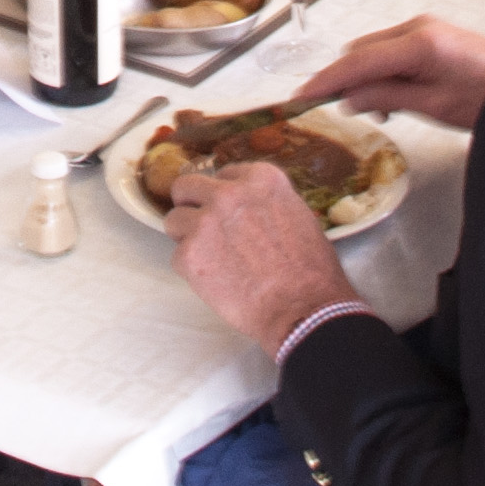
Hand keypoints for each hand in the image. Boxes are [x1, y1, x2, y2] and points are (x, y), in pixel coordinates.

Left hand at [166, 160, 362, 349]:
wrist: (303, 311)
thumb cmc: (311, 272)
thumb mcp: (299, 216)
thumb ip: (266, 204)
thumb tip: (249, 209)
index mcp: (261, 179)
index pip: (224, 175)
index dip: (225, 196)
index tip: (229, 213)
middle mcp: (229, 193)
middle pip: (186, 187)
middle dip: (191, 206)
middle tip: (202, 228)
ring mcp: (206, 222)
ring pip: (173, 219)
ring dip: (186, 237)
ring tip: (209, 259)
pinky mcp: (189, 254)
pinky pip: (177, 256)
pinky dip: (192, 270)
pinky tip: (216, 282)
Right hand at [312, 14, 484, 132]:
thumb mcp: (435, 107)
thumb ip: (388, 98)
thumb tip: (350, 98)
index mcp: (418, 43)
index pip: (357, 60)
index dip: (326, 80)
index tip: (302, 96)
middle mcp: (418, 27)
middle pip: (360, 50)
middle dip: (346, 78)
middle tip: (342, 112)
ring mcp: (426, 28)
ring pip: (374, 49)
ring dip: (366, 76)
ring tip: (379, 111)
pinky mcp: (434, 35)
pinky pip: (392, 50)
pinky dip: (383, 71)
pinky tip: (394, 97)